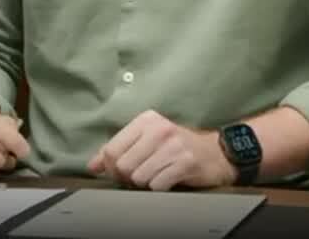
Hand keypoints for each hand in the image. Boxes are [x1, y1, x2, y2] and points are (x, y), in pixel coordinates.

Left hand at [87, 110, 237, 190]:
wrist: (215, 153)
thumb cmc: (176, 147)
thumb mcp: (146, 141)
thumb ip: (117, 150)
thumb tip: (92, 166)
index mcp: (145, 120)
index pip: (112, 149)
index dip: (111, 167)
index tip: (121, 172)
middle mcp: (158, 129)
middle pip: (123, 166)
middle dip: (128, 178)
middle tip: (141, 176)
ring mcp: (173, 145)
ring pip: (138, 177)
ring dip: (145, 183)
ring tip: (157, 176)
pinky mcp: (185, 162)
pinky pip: (157, 185)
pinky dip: (159, 188)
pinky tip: (168, 180)